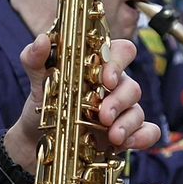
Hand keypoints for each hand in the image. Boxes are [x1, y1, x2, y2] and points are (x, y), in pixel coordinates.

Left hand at [5, 36, 159, 171]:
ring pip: (138, 110)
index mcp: (100, 67)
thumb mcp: (37, 80)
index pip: (121, 52)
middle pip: (132, 86)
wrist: (37, 139)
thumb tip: (42, 40)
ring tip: (113, 135)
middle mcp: (115, 87)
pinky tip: (127, 143)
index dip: (119, 62)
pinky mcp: (126, 133)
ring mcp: (122, 111)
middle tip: (103, 115)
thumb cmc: (44, 102)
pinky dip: (143, 137)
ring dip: (127, 123)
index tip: (106, 78)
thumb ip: (35, 58)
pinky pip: (148, 132)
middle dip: (120, 100)